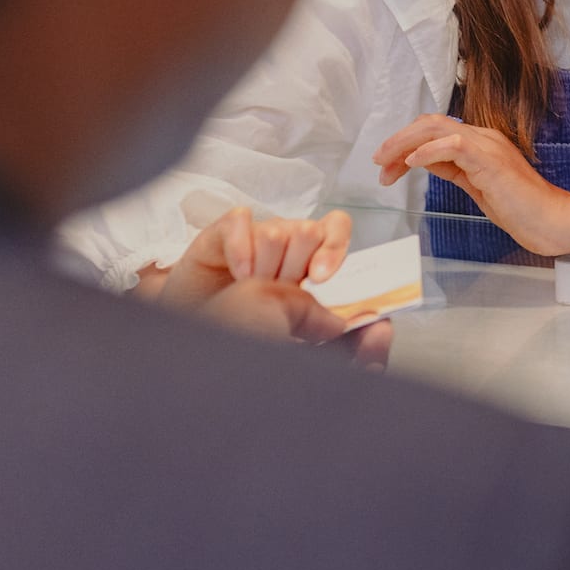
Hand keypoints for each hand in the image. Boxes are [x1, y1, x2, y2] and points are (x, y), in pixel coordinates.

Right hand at [153, 207, 391, 369]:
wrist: (188, 349)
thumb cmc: (246, 342)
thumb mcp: (303, 346)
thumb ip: (345, 341)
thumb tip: (381, 327)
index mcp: (308, 268)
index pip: (336, 229)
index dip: (334, 246)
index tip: (319, 278)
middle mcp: (284, 249)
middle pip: (311, 229)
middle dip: (295, 266)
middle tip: (276, 290)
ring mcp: (253, 241)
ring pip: (280, 228)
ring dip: (266, 264)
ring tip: (250, 287)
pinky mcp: (220, 237)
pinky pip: (242, 220)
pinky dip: (241, 247)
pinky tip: (237, 274)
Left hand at [373, 115, 569, 256]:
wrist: (550, 220)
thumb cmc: (520, 209)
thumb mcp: (476, 186)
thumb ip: (453, 169)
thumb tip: (424, 161)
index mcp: (481, 143)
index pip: (435, 131)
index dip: (405, 144)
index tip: (386, 167)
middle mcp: (484, 138)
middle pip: (431, 123)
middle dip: (398, 140)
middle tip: (378, 162)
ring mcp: (488, 146)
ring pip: (438, 128)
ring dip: (405, 143)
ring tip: (385, 161)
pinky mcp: (490, 161)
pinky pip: (454, 145)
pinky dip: (428, 151)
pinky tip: (410, 163)